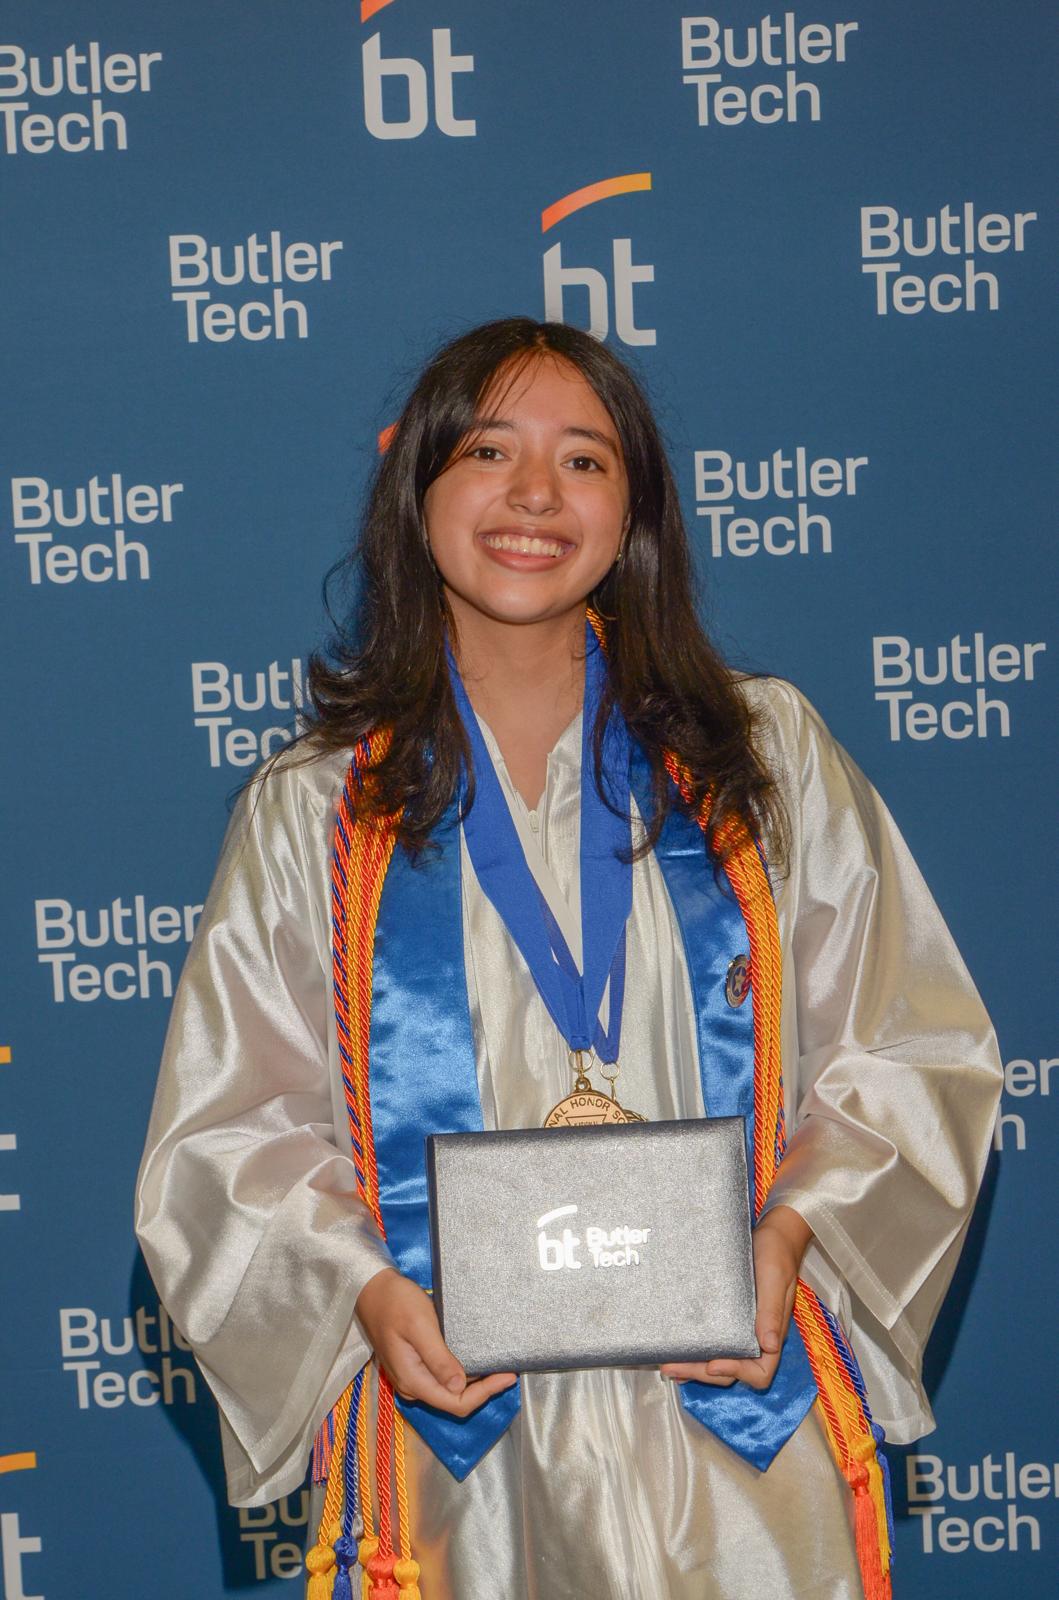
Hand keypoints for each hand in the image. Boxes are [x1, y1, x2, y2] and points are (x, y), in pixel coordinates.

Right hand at [355, 1268, 516, 1416]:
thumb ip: (438, 1358)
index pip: (456, 1402)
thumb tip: (460, 1386)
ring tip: (498, 1366)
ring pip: (449, 1390)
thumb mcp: (420, 1326)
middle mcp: (412, 1385)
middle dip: (483, 1390)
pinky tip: (476, 1359)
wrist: (372, 1288)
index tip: (508, 1376)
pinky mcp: (414, 1365)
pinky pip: (442, 1377)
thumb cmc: (396, 1303)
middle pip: (454, 1400)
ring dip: (474, 1382)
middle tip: (508, 1371)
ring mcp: (412, 1376)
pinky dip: (462, 1372)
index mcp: (413, 1380)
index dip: (485, 1394)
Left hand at [660, 1204, 811, 1391]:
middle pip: (731, 1371)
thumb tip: (769, 1346)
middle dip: (702, 1372)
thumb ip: (771, 1312)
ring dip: (694, 1367)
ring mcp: (740, 1329)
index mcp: (771, 1334)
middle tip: (672, 1367)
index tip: (714, 1363)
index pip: (759, 1371)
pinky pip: (713, 1341)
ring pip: (718, 1360)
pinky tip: (676, 1351)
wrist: (771, 1234)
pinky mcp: (726, 1317)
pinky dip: (695, 1351)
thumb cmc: (776, 1255)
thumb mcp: (775, 1280)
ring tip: (667, 1365)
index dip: (737, 1372)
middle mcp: (755, 1337)